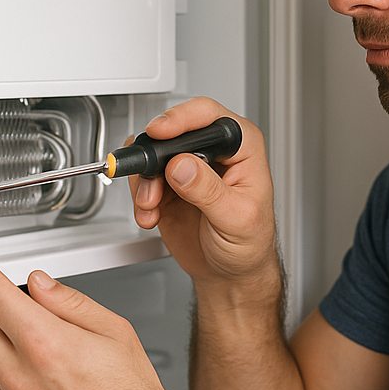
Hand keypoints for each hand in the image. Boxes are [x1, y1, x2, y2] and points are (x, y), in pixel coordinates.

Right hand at [129, 97, 279, 288]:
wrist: (230, 273)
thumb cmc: (249, 244)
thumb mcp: (236, 219)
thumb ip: (208, 190)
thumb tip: (182, 165)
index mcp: (242, 147)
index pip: (209, 116)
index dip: (182, 119)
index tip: (160, 133)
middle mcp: (213, 150)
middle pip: (172, 132)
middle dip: (155, 159)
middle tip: (151, 184)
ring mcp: (188, 166)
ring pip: (151, 154)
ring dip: (144, 183)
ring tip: (153, 207)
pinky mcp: (167, 184)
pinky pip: (141, 178)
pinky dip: (139, 198)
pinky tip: (151, 216)